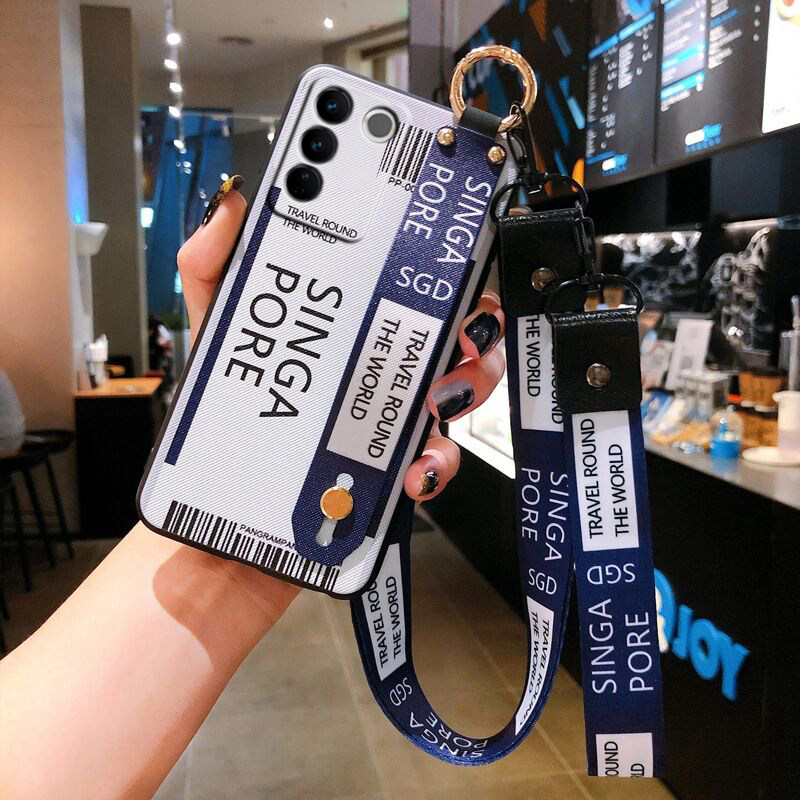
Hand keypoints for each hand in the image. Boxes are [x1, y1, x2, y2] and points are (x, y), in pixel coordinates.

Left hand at [179, 179, 505, 502]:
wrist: (221, 520)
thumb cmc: (222, 424)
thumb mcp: (211, 336)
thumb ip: (211, 268)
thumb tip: (230, 206)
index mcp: (341, 327)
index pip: (399, 278)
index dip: (437, 256)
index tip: (454, 239)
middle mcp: (373, 366)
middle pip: (450, 328)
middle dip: (476, 319)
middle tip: (466, 325)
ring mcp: (388, 417)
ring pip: (462, 387)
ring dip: (472, 384)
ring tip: (441, 397)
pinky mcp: (391, 468)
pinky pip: (438, 459)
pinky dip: (437, 462)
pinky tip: (414, 467)